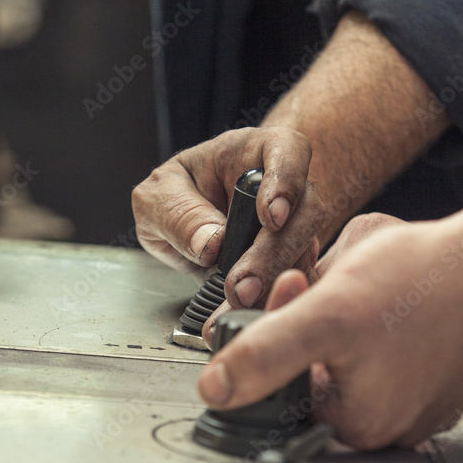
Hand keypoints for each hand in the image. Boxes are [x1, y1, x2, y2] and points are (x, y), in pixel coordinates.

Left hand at [132, 126, 324, 308]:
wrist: (186, 220)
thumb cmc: (176, 194)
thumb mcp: (158, 197)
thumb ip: (179, 214)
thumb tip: (210, 243)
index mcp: (252, 152)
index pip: (287, 151)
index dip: (284, 183)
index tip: (270, 217)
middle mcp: (283, 187)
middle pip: (304, 211)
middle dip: (274, 252)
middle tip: (242, 284)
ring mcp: (294, 226)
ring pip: (304, 251)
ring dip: (272, 282)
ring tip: (235, 302)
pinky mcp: (292, 262)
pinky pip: (295, 282)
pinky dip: (272, 299)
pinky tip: (248, 312)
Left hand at [196, 213, 462, 448]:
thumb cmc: (419, 282)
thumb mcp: (324, 314)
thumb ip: (265, 354)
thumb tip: (215, 390)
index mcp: (356, 425)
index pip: (288, 390)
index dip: (282, 339)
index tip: (295, 296)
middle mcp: (390, 430)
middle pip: (321, 381)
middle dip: (313, 330)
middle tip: (330, 291)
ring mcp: (419, 411)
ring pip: (354, 368)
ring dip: (345, 328)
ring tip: (366, 294)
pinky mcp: (438, 388)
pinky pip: (389, 363)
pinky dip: (378, 332)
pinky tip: (391, 303)